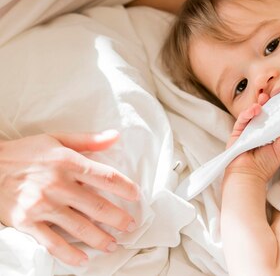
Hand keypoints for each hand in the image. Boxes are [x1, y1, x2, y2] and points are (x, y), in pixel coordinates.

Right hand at [0, 131, 138, 266]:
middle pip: (96, 205)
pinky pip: (53, 243)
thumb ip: (88, 140)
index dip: (124, 187)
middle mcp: (58, 184)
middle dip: (117, 218)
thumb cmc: (26, 152)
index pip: (105, 176)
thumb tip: (115, 136)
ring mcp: (42, 205)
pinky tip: (83, 260)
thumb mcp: (57, 139)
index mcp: (68, 162)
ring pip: (79, 227)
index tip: (136, 195)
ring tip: (112, 244)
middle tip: (130, 226)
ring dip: (99, 239)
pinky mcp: (27, 222)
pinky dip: (69, 254)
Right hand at [225, 98, 279, 182]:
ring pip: (250, 114)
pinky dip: (247, 113)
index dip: (274, 108)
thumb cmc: (264, 166)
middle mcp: (256, 130)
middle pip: (260, 113)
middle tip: (268, 96)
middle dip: (264, 103)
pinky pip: (241, 120)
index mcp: (267, 133)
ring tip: (262, 102)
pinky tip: (253, 110)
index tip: (279, 99)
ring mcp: (246, 130)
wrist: (248, 177)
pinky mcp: (236, 132)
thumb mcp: (279, 151)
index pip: (271, 117)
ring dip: (256, 106)